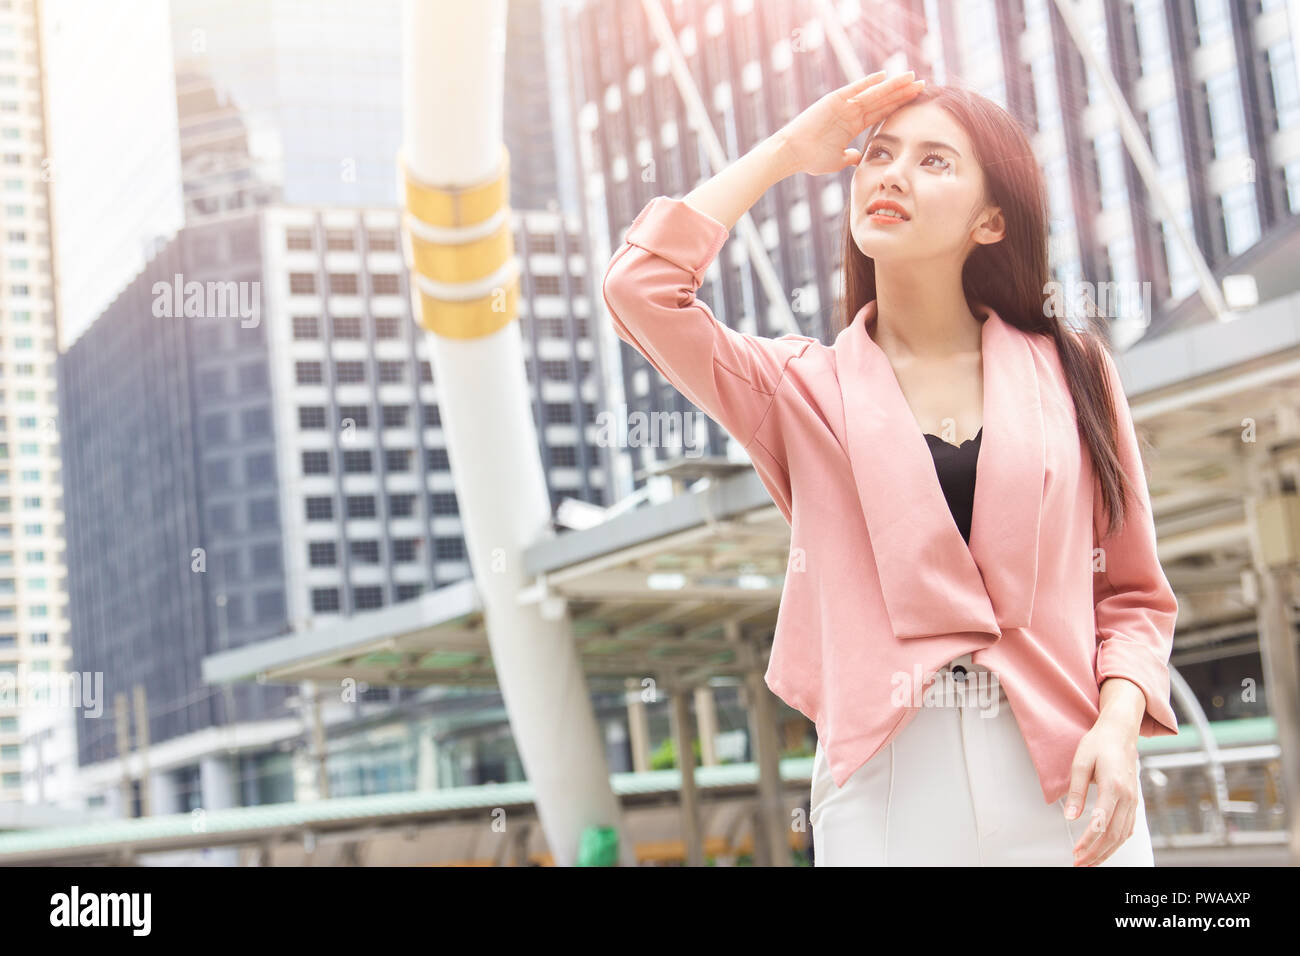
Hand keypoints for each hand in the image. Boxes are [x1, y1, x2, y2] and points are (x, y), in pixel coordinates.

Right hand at [772, 70, 925, 176]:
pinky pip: (853, 89)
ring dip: (892, 85)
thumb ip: (850, 157)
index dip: (899, 105)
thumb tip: (859, 158)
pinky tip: (884, 76)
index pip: (881, 112)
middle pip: (882, 100)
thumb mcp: (836, 160)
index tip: (916, 100)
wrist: (791, 154)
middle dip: (902, 92)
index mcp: (853, 125)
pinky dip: (867, 82)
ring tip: (911, 77)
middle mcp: (850, 112)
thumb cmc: (810, 159)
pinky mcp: (833, 100)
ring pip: (873, 93)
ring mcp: (843, 105)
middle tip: (922, 83)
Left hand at [1063, 718, 1141, 865]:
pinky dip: (1116, 842)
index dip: (1088, 842)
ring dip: (1106, 851)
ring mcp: (1134, 800)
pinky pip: (1128, 828)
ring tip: (1089, 862)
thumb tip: (1070, 817)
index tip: (1076, 852)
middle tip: (1079, 863)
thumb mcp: (1080, 762)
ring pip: (1123, 835)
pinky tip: (1105, 849)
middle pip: (1113, 834)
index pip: (1101, 822)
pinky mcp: (1134, 801)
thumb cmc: (1099, 744)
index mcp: (1114, 786)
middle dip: (1096, 853)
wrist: (1120, 732)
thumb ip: (1075, 791)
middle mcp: (1128, 797)